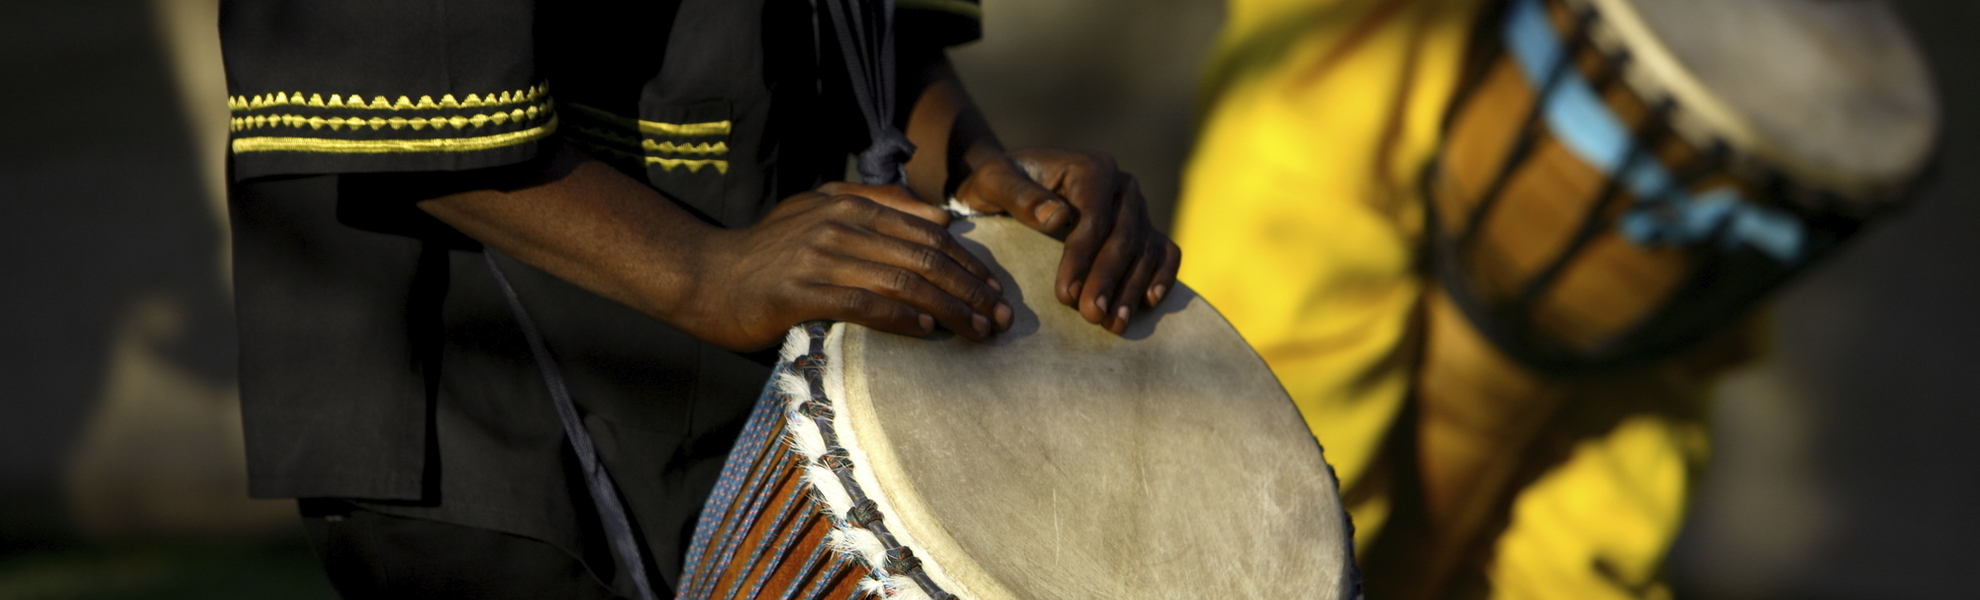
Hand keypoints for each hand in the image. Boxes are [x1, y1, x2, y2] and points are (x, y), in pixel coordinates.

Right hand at [686, 182, 1011, 350]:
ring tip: (978, 332)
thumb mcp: (821, 212)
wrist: (704, 276)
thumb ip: (879, 206)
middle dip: (971, 289)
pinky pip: (864, 303)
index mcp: (850, 203)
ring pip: (903, 281)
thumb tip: (941, 219)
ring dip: (949, 309)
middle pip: (924, 257)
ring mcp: (820, 257)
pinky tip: (928, 331)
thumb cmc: (768, 253)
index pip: (927, 232)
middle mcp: (840, 224)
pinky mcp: (801, 292)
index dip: (969, 262)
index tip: (996, 290)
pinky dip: (901, 317)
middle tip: (1001, 318)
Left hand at [953, 149, 1181, 333]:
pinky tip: (1148, 303)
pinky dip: (1162, 275)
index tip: (1065, 293)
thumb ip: (1020, 195)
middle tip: (1091, 315)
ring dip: (1131, 289)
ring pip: (1145, 249)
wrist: (1015, 186)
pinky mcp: (1144, 229)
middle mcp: (1122, 186)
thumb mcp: (994, 181)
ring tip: (1113, 324)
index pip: (1095, 216)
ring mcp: (1137, 208)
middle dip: (1107, 279)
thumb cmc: (1002, 183)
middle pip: (1123, 236)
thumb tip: (1058, 217)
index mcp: (1091, 168)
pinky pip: (1164, 251)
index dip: (1082, 257)